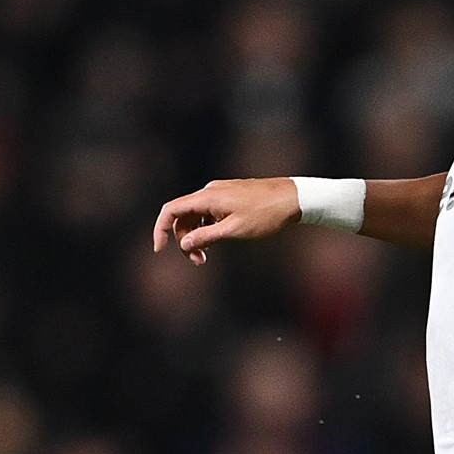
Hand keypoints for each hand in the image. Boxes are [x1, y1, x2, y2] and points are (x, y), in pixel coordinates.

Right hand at [151, 178, 302, 259]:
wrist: (294, 198)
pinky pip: (209, 212)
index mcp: (207, 197)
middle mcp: (210, 191)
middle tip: (199, 261)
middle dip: (185, 240)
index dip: (160, 229)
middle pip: (183, 216)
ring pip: (196, 215)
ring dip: (197, 236)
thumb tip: (184, 244)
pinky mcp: (230, 196)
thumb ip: (207, 237)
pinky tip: (219, 240)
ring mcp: (220, 192)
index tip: (160, 249)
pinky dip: (207, 228)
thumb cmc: (266, 215)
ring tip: (207, 255)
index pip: (171, 210)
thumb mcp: (234, 230)